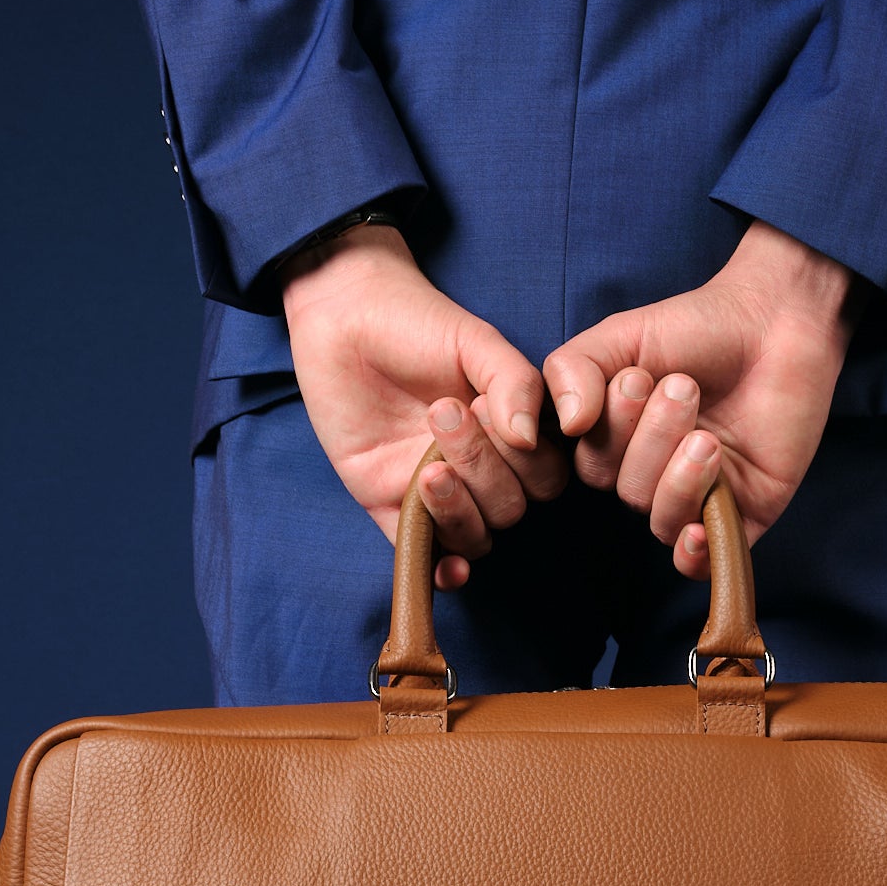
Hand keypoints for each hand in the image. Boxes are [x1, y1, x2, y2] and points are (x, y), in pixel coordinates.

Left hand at [281, 223, 565, 588]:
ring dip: (461, 512)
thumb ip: (515, 382)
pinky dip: (441, 570)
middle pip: (509, 508)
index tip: (485, 404)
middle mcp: (479, 469)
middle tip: (443, 414)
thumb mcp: (475, 342)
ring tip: (429, 469)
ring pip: (474, 536)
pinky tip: (447, 567)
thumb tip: (531, 438)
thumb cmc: (414, 321)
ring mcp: (435, 490)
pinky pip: (423, 553)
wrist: (342, 315)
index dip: (525, 457)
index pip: (544, 477)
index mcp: (509, 435)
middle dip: (483, 469)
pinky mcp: (388, 504)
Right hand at [542, 221, 868, 576]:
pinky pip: (704, 561)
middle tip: (685, 388)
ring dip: (680, 479)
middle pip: (629, 491)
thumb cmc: (698, 327)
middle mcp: (655, 474)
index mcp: (620, 442)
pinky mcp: (743, 513)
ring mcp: (699, 497)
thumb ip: (572, 369)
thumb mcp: (620, 337)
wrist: (777, 323)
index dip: (612, 430)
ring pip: (664, 520)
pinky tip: (699, 531)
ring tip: (708, 437)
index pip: (593, 465)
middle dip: (653, 440)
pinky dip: (693, 554)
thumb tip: (567, 425)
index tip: (638, 378)